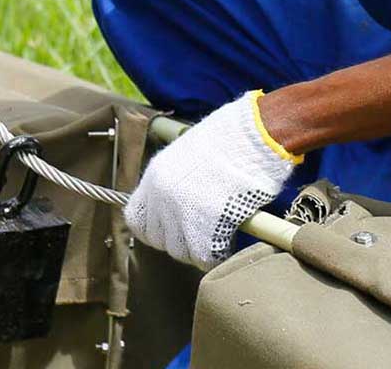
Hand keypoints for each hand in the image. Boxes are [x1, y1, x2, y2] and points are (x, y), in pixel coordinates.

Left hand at [125, 91, 298, 267]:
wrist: (254, 135)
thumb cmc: (231, 138)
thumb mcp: (190, 153)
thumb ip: (178, 179)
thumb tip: (183, 202)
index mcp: (155, 176)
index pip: (136, 220)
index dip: (155, 229)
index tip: (172, 229)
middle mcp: (161, 197)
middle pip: (159, 239)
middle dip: (179, 240)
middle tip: (202, 233)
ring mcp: (182, 212)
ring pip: (180, 252)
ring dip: (198, 249)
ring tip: (217, 237)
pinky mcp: (206, 225)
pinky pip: (204, 256)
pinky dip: (216, 254)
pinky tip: (228, 243)